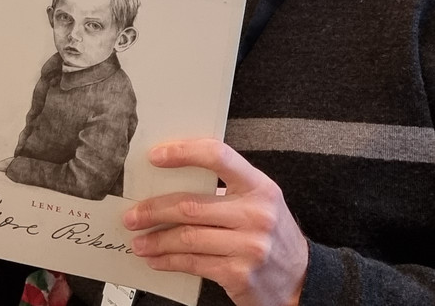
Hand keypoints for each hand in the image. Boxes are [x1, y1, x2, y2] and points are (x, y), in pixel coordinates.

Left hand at [124, 139, 308, 305]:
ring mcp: (249, 245)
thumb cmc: (273, 237)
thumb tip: (172, 182)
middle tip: (132, 214)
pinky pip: (193, 262)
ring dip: (156, 239)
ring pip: (187, 236)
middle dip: (154, 209)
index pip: (219, 157)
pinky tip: (157, 259)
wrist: (301, 281)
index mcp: (261, 187)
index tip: (156, 156)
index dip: (183, 153)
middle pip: (191, 204)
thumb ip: (227, 190)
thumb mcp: (260, 204)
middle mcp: (257, 214)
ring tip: (139, 241)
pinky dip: (169, 260)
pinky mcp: (239, 273)